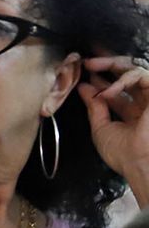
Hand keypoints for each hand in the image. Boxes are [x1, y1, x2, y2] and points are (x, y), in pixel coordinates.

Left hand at [79, 55, 148, 198]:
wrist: (140, 164)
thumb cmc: (124, 155)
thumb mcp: (101, 129)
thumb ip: (94, 108)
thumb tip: (85, 89)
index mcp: (134, 115)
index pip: (117, 92)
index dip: (101, 81)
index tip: (84, 75)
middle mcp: (144, 106)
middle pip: (127, 76)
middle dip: (106, 66)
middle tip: (87, 63)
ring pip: (134, 70)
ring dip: (111, 65)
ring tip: (91, 66)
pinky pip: (141, 75)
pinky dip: (122, 79)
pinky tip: (107, 91)